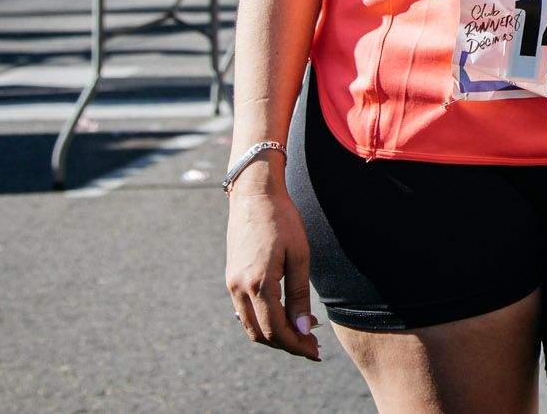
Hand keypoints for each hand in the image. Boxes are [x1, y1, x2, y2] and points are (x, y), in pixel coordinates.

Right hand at [225, 178, 321, 361]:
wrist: (253, 194)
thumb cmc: (282, 220)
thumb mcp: (299, 255)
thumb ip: (299, 295)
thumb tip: (303, 330)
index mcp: (258, 283)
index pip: (276, 330)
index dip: (296, 345)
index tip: (316, 352)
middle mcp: (239, 288)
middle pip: (261, 334)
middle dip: (287, 345)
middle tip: (312, 346)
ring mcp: (231, 284)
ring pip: (251, 326)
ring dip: (275, 335)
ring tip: (302, 332)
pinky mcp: (231, 278)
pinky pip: (245, 311)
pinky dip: (264, 320)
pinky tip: (285, 315)